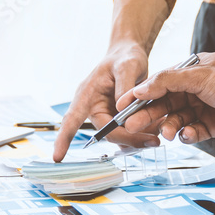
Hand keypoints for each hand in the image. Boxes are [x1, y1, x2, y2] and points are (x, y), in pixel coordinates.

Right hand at [52, 42, 159, 161]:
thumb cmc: (125, 57)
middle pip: (107, 133)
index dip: (64, 138)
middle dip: (129, 139)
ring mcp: (107, 115)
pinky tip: (157, 128)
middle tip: (152, 141)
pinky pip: (129, 132)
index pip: (72, 119)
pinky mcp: (119, 119)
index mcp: (87, 95)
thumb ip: (125, 86)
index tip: (57, 157)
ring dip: (138, 138)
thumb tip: (122, 110)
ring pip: (121, 135)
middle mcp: (94, 108)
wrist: (130, 56)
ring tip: (158, 134)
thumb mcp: (128, 65)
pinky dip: (142, 133)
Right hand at [117, 52, 214, 143]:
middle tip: (133, 125)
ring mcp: (205, 108)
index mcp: (190, 73)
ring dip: (170, 127)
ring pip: (178, 121)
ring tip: (167, 133)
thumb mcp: (200, 76)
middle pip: (165, 105)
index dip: (140, 97)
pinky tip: (189, 135)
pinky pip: (195, 133)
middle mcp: (196, 90)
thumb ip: (167, 81)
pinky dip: (189, 135)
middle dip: (149, 115)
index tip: (122, 108)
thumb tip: (140, 87)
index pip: (158, 85)